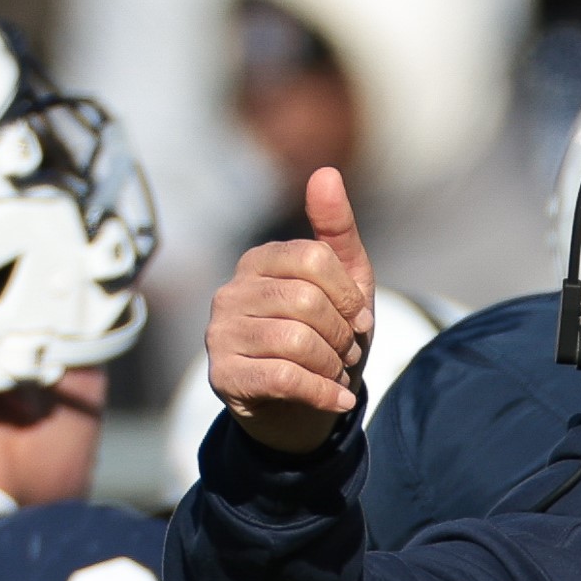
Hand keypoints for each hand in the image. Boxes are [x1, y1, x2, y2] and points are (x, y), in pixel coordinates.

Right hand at [207, 167, 376, 455]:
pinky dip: (323, 393)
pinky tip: (338, 400)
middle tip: (348, 353)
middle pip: (306, 302)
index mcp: (259, 261)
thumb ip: (337, 231)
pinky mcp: (223, 376)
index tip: (360, 320)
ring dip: (333, 365)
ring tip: (337, 374)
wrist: (299, 408)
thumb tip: (326, 172)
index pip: (313, 258)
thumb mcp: (344, 284)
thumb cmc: (323, 337)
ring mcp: (220, 334)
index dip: (349, 295)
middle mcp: (231, 293)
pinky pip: (283, 377)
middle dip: (342, 334)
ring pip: (295, 341)